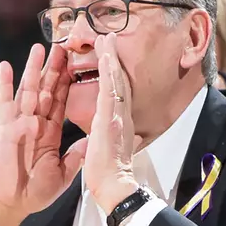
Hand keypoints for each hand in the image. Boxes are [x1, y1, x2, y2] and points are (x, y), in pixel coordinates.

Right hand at [0, 43, 74, 225]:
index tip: (77, 65)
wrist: (11, 204)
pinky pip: (4, 104)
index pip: (61, 102)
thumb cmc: (33, 192)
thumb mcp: (63, 174)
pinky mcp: (5, 130)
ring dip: (33, 69)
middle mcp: (34, 124)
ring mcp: (18, 125)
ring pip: (28, 91)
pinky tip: (5, 66)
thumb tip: (90, 141)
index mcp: (49, 133)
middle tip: (62, 45)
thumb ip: (75, 156)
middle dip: (54, 68)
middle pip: (46, 90)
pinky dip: (5, 85)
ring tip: (39, 47)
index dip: (69, 83)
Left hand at [67, 33, 147, 216]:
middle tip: (109, 38)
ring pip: (113, 81)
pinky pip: (109, 90)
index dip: (111, 75)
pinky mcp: (110, 119)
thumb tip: (116, 137)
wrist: (114, 188)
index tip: (109, 58)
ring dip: (110, 58)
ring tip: (106, 38)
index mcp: (115, 123)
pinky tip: (106, 56)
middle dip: (112, 59)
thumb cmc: (109, 175)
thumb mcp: (107, 151)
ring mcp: (116, 116)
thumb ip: (110, 140)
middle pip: (116, 81)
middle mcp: (119, 116)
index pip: (113, 93)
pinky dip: (108, 72)